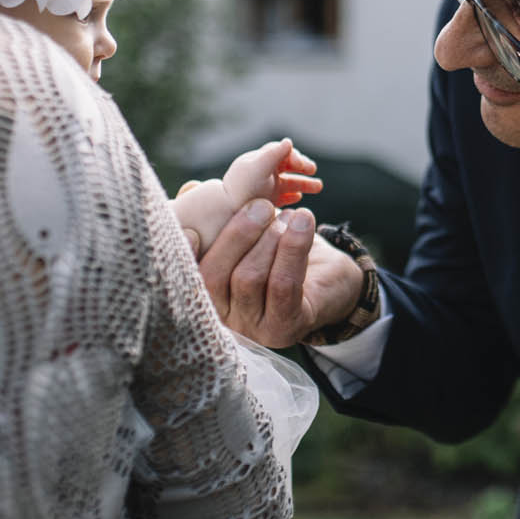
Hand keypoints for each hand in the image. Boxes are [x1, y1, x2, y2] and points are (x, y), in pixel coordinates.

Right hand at [196, 199, 366, 347]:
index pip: (190, 277)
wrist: (333, 283)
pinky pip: (283, 285)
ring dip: (269, 239)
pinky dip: (292, 248)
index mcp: (210, 297)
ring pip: (248, 278)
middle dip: (238, 235)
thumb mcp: (252, 237)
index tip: (193, 229)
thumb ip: (219, 217)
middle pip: (215, 277)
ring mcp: (254, 328)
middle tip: (262, 206)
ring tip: (289, 216)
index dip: (185, 254)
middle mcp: (226, 320)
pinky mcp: (286, 327)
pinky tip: (303, 223)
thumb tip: (190, 189)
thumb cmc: (283, 256)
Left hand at [224, 137, 322, 208]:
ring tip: (318, 186)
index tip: (303, 166)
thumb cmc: (240, 189)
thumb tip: (288, 141)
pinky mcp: (265, 201)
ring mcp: (265, 187)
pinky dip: (293, 195)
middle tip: (313, 171)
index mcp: (260, 160)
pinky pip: (283, 196)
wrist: (224, 213)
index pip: (282, 152)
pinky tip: (299, 199)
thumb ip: (273, 154)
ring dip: (304, 182)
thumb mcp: (257, 168)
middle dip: (303, 167)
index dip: (295, 156)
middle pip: (288, 165)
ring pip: (289, 181)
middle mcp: (263, 172)